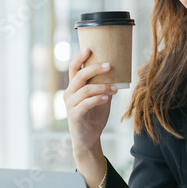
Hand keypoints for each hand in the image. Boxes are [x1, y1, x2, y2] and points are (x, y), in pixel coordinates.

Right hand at [64, 48, 116, 184]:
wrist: (88, 139)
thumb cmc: (94, 116)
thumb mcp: (101, 98)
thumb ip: (104, 86)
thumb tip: (118, 73)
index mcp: (74, 87)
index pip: (74, 69)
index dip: (79, 58)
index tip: (89, 48)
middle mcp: (69, 94)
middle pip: (80, 76)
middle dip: (95, 69)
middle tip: (110, 65)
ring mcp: (70, 105)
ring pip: (85, 89)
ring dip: (103, 87)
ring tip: (115, 88)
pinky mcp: (74, 116)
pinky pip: (86, 104)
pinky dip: (98, 99)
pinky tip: (107, 98)